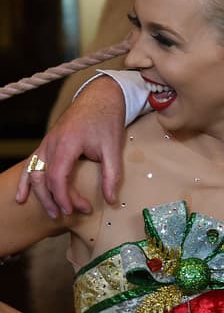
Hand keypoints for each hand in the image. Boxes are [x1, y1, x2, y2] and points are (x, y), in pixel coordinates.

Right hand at [16, 76, 125, 217]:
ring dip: (40, 194)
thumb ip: (112, 174)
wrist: (101, 97)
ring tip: (50, 212)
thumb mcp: (114, 148)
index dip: (65, 197)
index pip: (58, 178)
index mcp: (67, 144)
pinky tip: (21, 196)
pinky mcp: (47, 144)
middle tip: (67, 215)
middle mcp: (51, 144)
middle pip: (44, 179)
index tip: (76, 210)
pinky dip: (25, 181)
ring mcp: (46, 143)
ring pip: (34, 173)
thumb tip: (111, 200)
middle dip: (53, 200)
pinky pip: (31, 164)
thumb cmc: (107, 120)